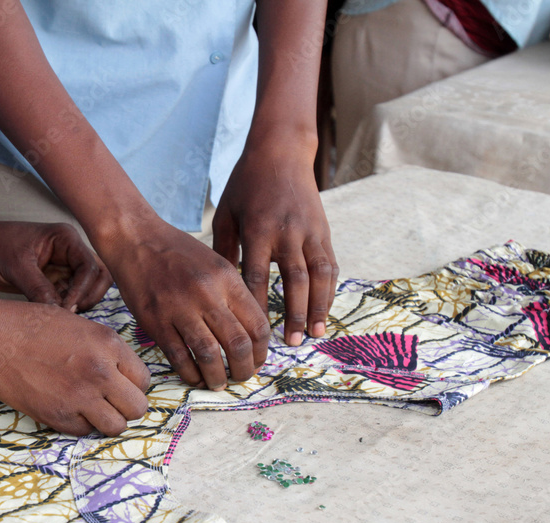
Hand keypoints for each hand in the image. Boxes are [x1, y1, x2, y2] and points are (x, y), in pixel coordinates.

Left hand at [0, 215, 111, 311]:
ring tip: (60, 317)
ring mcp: (62, 267)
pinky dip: (65, 309)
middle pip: (98, 278)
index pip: (90, 267)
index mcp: (65, 239)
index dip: (83, 289)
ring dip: (79, 304)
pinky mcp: (52, 282)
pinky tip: (52, 318)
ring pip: (86, 290)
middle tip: (70, 314)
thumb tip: (60, 314)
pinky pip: (69, 297)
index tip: (67, 308)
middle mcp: (69, 252)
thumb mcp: (16, 266)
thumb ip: (39, 288)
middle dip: (89, 297)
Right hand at [0, 300, 149, 435]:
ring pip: (116, 427)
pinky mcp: (57, 416)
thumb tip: (123, 374)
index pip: (144, 380)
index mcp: (108, 344)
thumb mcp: (79, 324)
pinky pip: (85, 432)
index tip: (120, 382)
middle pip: (138, 407)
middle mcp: (100, 372)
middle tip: (110, 399)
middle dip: (126, 405)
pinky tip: (67, 407)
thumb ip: (105, 349)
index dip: (133, 383)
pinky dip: (80, 424)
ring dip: (107, 419)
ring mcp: (79, 397)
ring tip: (92, 407)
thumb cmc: (30, 325)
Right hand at [103, 224, 269, 390]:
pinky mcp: (155, 321)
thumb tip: (250, 333)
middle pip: (238, 344)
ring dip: (217, 377)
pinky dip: (190, 373)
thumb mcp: (215, 264)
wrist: (136, 239)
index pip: (257, 325)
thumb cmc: (177, 252)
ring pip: (209, 355)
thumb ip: (233, 295)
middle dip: (244, 370)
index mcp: (227, 279)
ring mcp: (179, 308)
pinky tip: (194, 377)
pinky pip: (178, 357)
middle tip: (240, 377)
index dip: (261, 351)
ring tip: (218, 383)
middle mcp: (206, 294)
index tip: (256, 361)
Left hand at [212, 149, 338, 345]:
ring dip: (318, 307)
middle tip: (291, 344)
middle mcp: (287, 232)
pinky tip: (325, 311)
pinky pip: (330, 265)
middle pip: (294, 280)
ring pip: (319, 275)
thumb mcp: (227, 213)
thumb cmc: (245, 184)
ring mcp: (310, 231)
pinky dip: (329, 290)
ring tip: (314, 334)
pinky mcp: (324, 230)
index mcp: (258, 229)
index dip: (258, 304)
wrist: (281, 152)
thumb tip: (219, 289)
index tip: (254, 330)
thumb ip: (224, 250)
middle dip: (294, 313)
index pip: (258, 275)